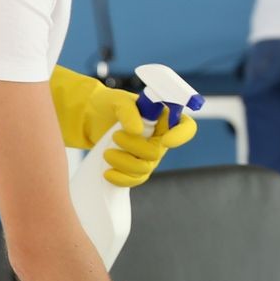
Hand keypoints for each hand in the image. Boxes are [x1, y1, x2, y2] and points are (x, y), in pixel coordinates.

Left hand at [48, 67, 196, 187]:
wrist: (93, 118)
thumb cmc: (110, 105)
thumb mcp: (117, 100)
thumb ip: (129, 111)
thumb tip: (137, 131)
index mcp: (164, 117)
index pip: (186, 127)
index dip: (181, 136)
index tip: (166, 141)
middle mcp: (160, 138)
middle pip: (158, 152)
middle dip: (135, 147)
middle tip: (115, 136)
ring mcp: (148, 155)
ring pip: (144, 168)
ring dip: (124, 162)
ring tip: (106, 152)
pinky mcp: (135, 168)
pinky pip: (134, 179)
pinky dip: (121, 179)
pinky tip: (107, 173)